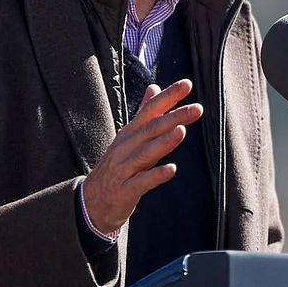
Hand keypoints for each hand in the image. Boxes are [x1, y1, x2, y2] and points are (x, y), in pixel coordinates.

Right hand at [82, 79, 201, 234]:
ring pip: (145, 152)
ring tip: (181, 131)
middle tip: (196, 109)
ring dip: (164, 142)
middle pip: (151, 129)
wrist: (91, 202)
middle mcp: (126, 147)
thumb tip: (154, 87)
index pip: (150, 109)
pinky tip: (171, 169)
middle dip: (174, 117)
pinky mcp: (124, 190)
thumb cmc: (116, 166)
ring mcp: (124, 168)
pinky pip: (141, 182)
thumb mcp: (129, 136)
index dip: (168, 96)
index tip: (187, 84)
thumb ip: (144, 112)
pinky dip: (156, 175)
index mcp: (130, 133)